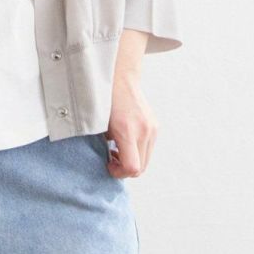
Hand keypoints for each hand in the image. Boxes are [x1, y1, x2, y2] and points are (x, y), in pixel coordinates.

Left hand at [105, 36, 157, 177]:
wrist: (120, 80)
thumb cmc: (104, 102)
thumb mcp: (99, 126)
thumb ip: (104, 146)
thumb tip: (106, 161)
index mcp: (129, 131)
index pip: (132, 168)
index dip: (119, 173)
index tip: (108, 165)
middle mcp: (144, 131)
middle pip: (141, 168)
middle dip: (125, 169)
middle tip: (111, 160)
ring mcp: (152, 129)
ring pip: (146, 160)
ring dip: (132, 161)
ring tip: (116, 151)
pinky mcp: (155, 126)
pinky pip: (148, 149)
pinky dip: (137, 151)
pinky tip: (125, 142)